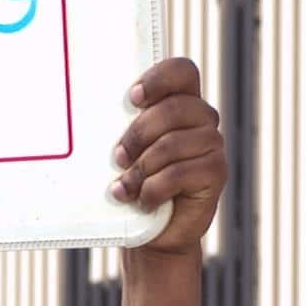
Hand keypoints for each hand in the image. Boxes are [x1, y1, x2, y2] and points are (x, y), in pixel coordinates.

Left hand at [112, 59, 227, 261]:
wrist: (153, 233)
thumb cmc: (135, 186)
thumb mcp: (126, 153)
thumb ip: (123, 129)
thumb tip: (89, 117)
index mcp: (181, 104)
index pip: (182, 71)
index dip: (158, 79)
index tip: (131, 99)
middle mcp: (202, 120)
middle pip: (174, 108)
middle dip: (138, 134)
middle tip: (117, 158)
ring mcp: (212, 145)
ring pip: (172, 143)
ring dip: (141, 169)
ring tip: (124, 187)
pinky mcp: (216, 173)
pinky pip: (179, 173)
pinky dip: (153, 189)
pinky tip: (143, 201)